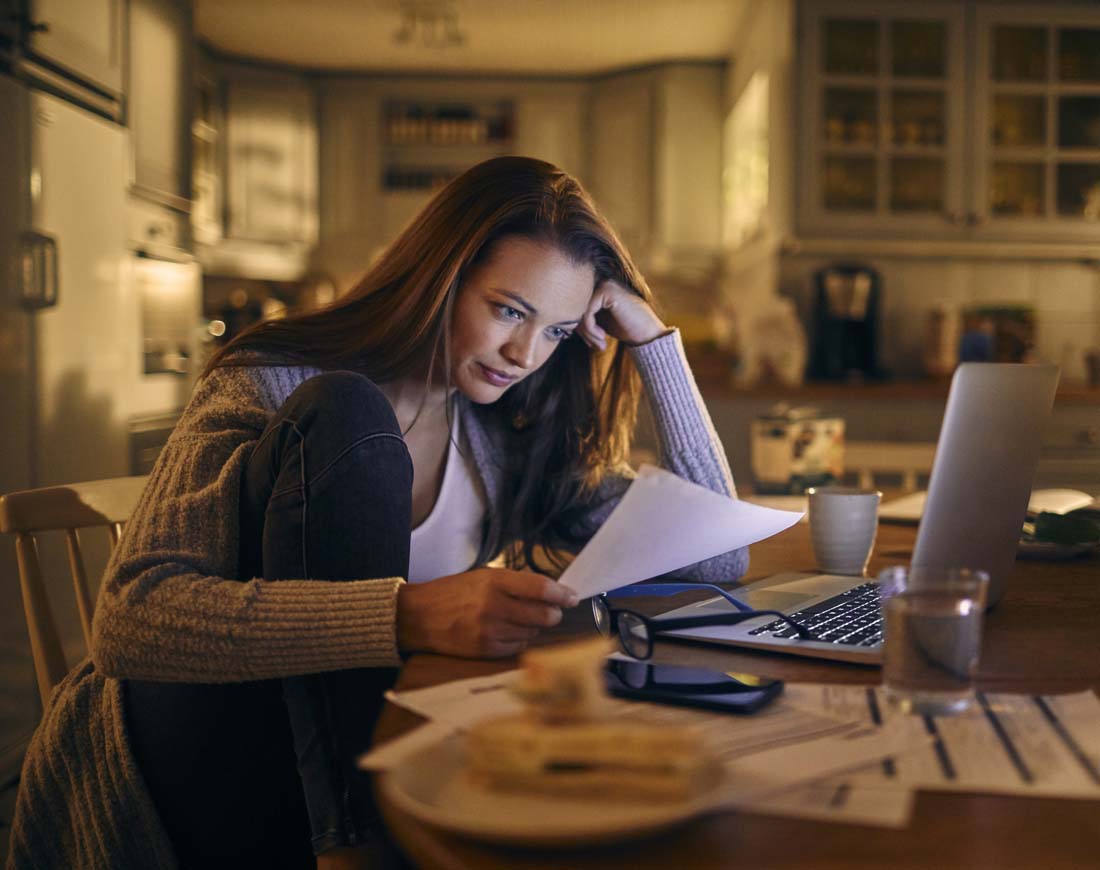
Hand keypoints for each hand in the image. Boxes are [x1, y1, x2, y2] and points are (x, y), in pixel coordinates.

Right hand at [396, 568, 580, 657]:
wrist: (418, 617)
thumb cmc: (453, 592)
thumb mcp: (482, 576)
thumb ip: (514, 583)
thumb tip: (550, 592)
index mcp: (494, 581)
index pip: (540, 588)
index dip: (561, 594)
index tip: (572, 596)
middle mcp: (494, 606)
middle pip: (543, 615)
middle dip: (553, 614)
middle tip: (551, 611)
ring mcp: (490, 631)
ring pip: (533, 633)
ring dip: (534, 628)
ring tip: (520, 620)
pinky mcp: (486, 650)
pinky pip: (517, 647)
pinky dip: (519, 640)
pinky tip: (508, 632)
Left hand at [578, 279, 667, 350]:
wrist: (649, 335)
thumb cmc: (626, 329)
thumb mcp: (599, 322)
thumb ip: (582, 316)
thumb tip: (558, 319)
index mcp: (597, 286)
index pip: (575, 305)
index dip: (579, 326)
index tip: (590, 342)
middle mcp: (600, 280)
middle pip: (575, 306)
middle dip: (582, 330)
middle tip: (594, 345)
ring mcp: (604, 283)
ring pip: (579, 309)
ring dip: (587, 332)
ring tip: (599, 344)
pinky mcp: (607, 291)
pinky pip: (586, 312)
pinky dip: (590, 329)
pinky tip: (602, 337)